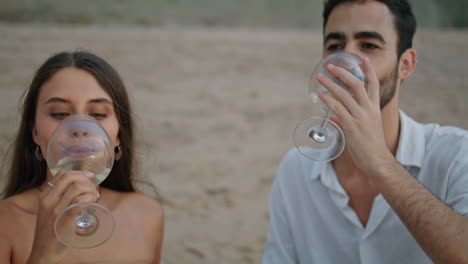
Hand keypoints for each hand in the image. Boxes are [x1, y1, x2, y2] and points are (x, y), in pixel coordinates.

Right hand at [27, 170, 98, 263]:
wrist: (44, 252)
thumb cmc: (51, 230)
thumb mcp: (50, 210)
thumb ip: (60, 198)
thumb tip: (80, 185)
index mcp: (44, 197)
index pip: (61, 174)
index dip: (78, 172)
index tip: (89, 177)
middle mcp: (48, 201)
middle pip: (69, 178)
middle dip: (86, 179)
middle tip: (93, 188)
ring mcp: (56, 210)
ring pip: (76, 188)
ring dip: (90, 189)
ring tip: (95, 196)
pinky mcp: (64, 220)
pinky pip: (79, 202)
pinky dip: (90, 198)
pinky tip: (94, 201)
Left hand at [316, 57, 392, 174]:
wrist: (377, 161)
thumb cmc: (370, 148)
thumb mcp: (364, 130)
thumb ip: (348, 120)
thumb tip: (334, 117)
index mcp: (374, 109)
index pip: (373, 85)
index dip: (368, 70)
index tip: (362, 58)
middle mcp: (368, 110)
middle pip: (356, 84)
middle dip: (343, 73)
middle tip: (330, 66)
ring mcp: (360, 117)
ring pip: (344, 94)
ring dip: (330, 84)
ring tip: (320, 77)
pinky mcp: (352, 126)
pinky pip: (338, 108)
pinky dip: (328, 99)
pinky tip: (320, 94)